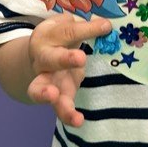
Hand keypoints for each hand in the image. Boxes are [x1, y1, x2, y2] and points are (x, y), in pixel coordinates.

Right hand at [27, 13, 111, 127]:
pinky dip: (67, 115)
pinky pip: (58, 107)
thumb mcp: (69, 26)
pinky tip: (79, 121)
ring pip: (41, 89)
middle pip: (50, 58)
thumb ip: (86, 27)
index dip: (87, 29)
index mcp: (47, 36)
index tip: (106, 26)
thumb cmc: (61, 35)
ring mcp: (46, 80)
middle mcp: (43, 59)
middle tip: (81, 58)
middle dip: (65, 58)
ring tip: (56, 97)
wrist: (39, 54)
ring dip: (49, 94)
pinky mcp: (56, 97)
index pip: (68, 31)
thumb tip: (108, 25)